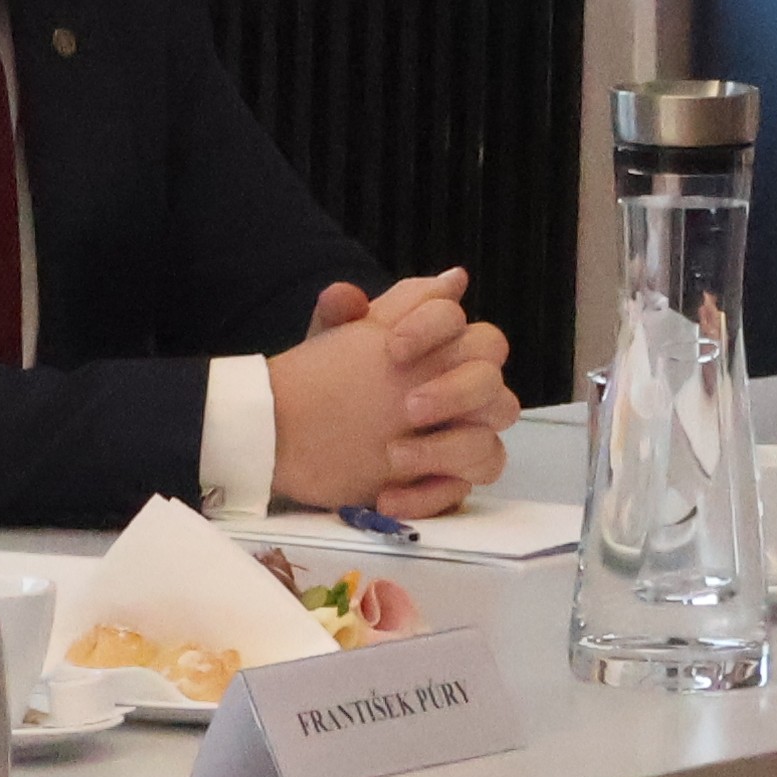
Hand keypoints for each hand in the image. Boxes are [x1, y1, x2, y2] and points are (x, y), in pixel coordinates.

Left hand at [269, 267, 520, 518]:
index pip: (466, 328)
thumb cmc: (320, 379)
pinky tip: (385, 496)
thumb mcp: (333, 340)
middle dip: (456, 393)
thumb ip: (374, 308)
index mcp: (437, 350)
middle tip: (408, 407)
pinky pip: (461, 494)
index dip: (436, 332)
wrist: (283, 430)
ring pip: (488, 445)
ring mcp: (454, 439)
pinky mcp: (441, 481)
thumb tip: (445, 279)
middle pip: (492, 383)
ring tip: (393, 458)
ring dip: (445, 451)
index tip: (392, 347)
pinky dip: (426, 497)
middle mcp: (457, 391)